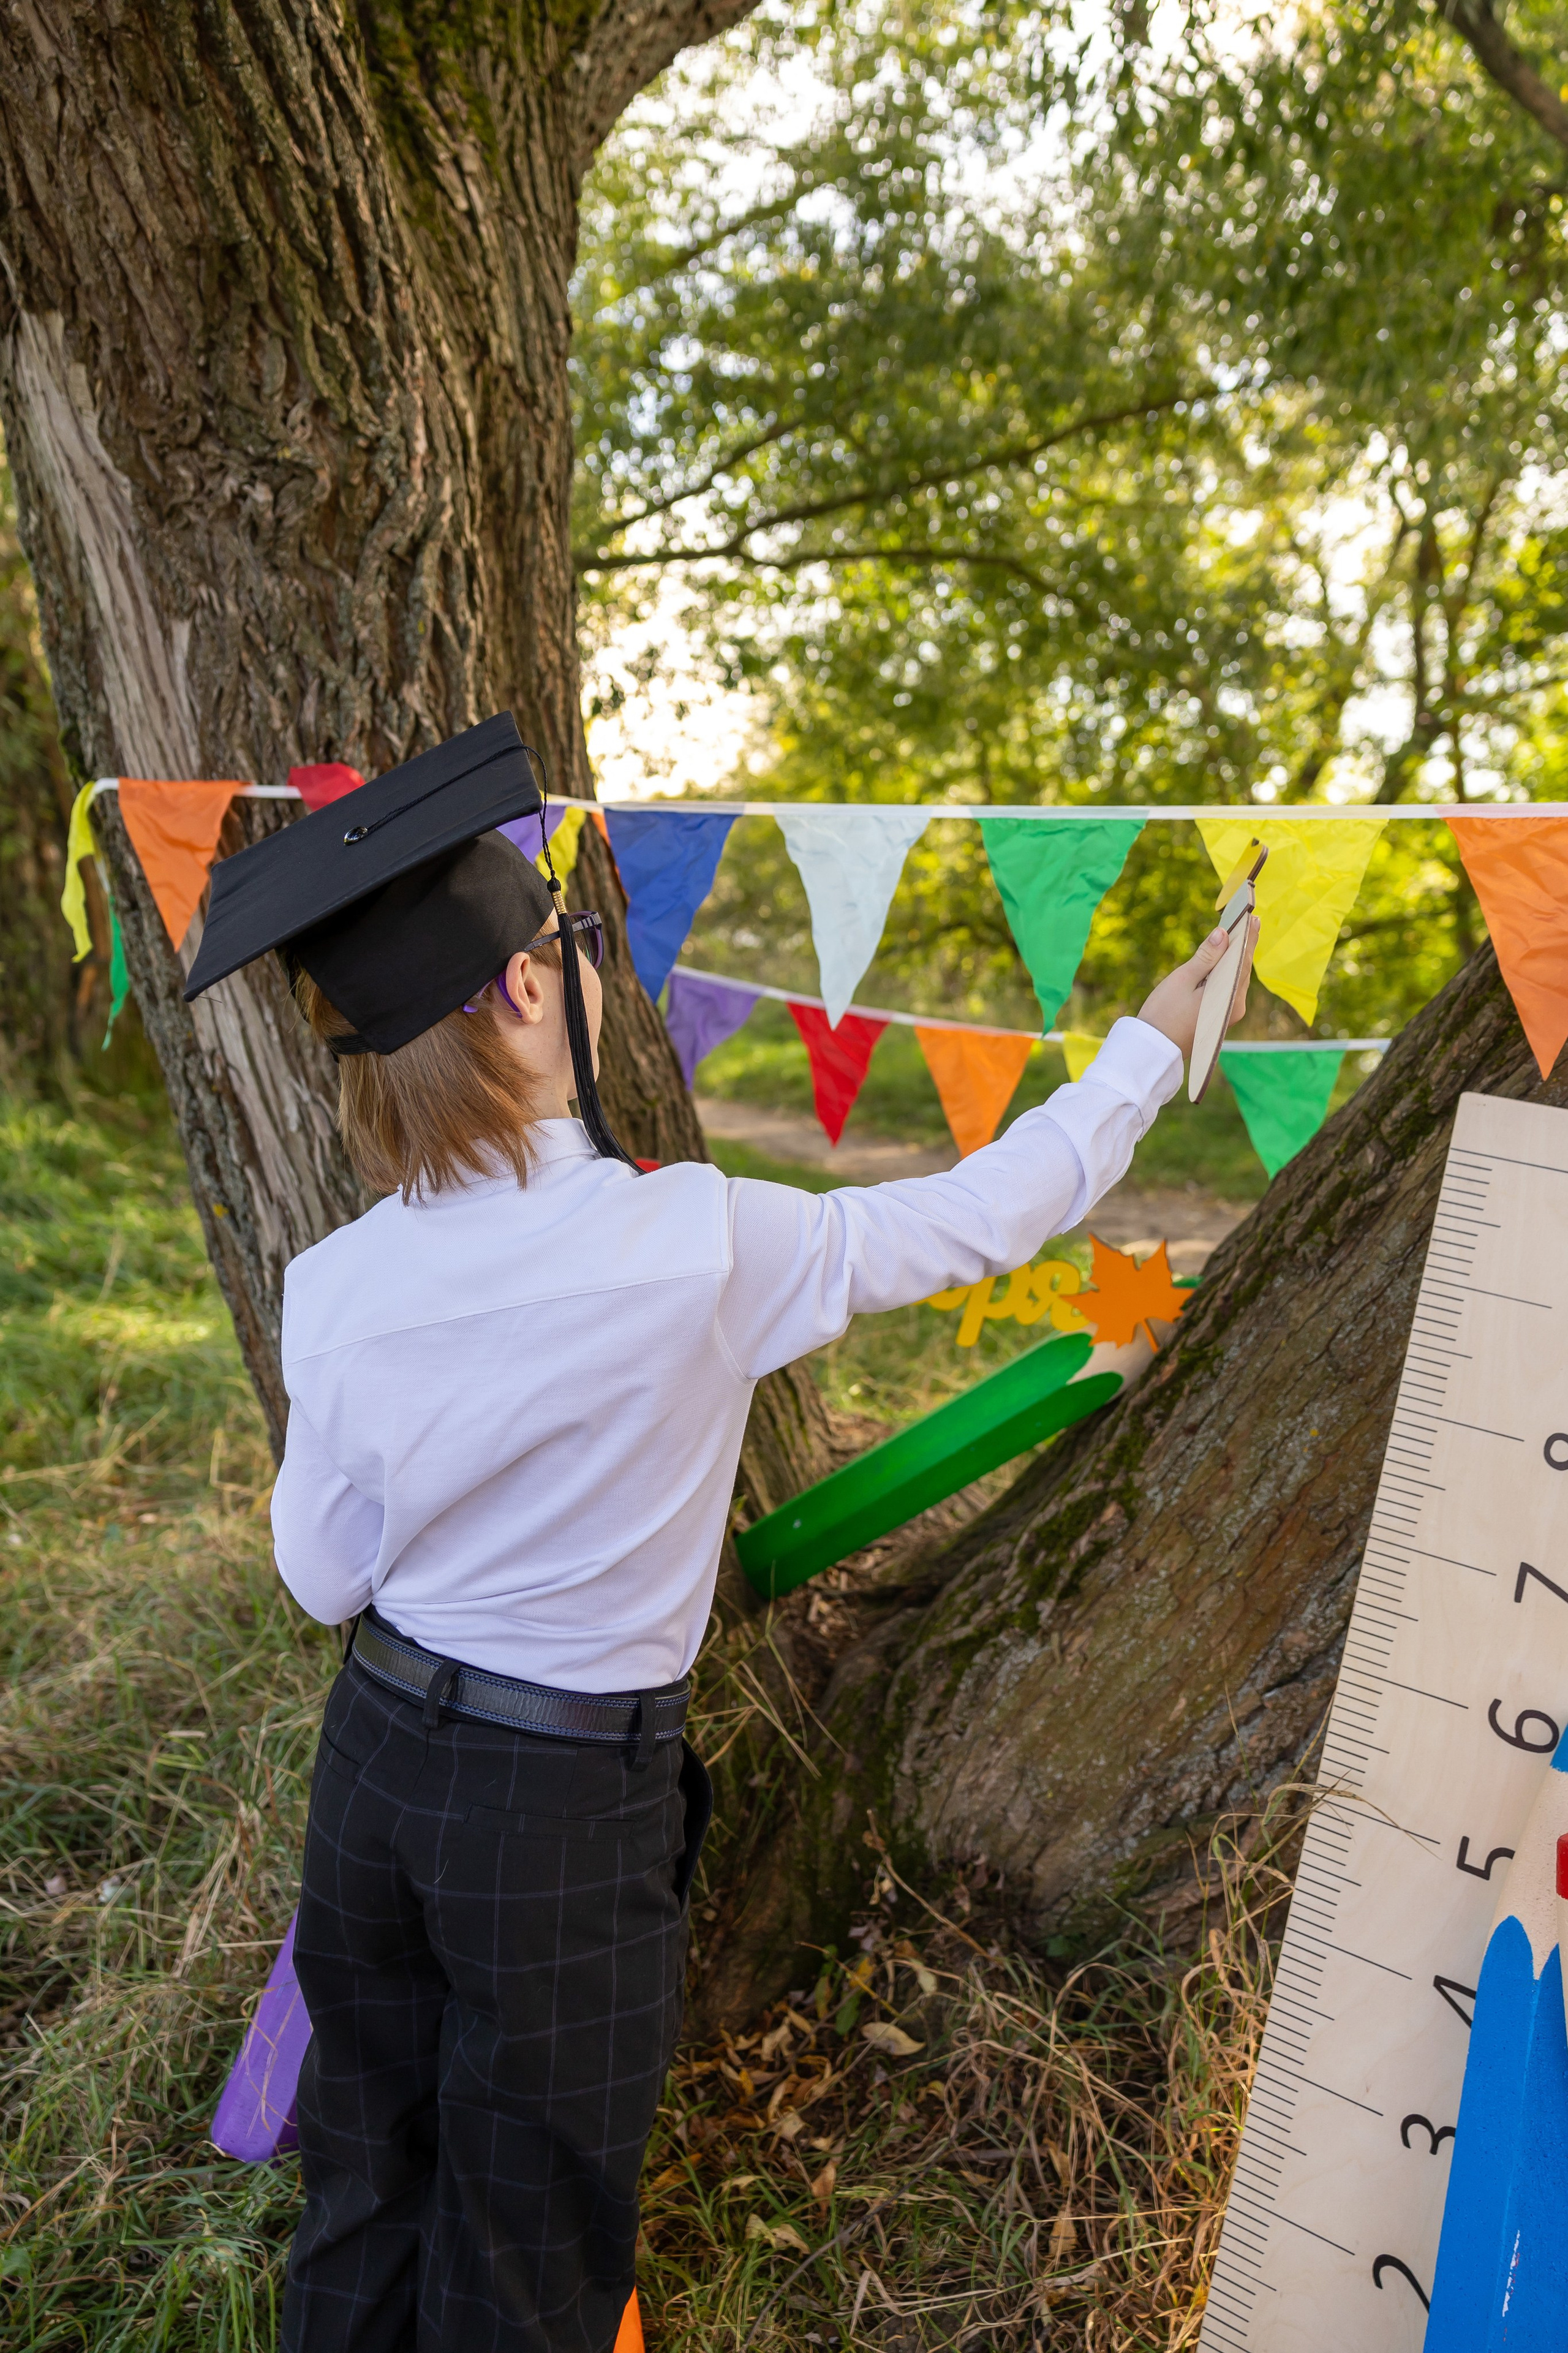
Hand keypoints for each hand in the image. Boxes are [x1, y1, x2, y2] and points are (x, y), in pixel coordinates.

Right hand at [1137, 914, 1258, 1059]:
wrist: (1153, 1048)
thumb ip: (1206, 957)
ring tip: (1236, 935)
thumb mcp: (1183, 980)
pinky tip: (1223, 959)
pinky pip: (1227, 988)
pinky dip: (1226, 972)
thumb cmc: (1164, 1014)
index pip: (1243, 961)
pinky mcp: (1220, 1016)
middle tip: (1248, 921)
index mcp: (1230, 998)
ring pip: (1235, 979)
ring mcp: (1229, 1014)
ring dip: (1234, 958)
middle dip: (1242, 946)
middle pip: (1241, 969)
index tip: (1254, 918)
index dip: (1248, 937)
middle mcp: (1236, 1008)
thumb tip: (1222, 934)